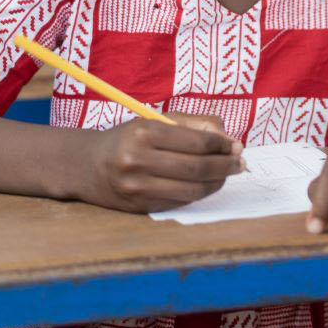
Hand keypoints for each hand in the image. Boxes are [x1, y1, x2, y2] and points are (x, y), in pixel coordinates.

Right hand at [77, 113, 242, 212]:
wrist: (87, 165)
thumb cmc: (129, 138)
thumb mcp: (157, 121)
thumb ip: (195, 125)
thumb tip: (231, 141)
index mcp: (145, 133)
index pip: (198, 142)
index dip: (223, 145)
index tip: (236, 145)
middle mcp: (138, 161)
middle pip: (198, 168)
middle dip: (226, 166)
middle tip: (240, 162)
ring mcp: (137, 188)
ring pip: (192, 190)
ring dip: (217, 183)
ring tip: (228, 174)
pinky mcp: (139, 207)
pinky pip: (179, 201)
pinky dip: (199, 193)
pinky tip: (207, 184)